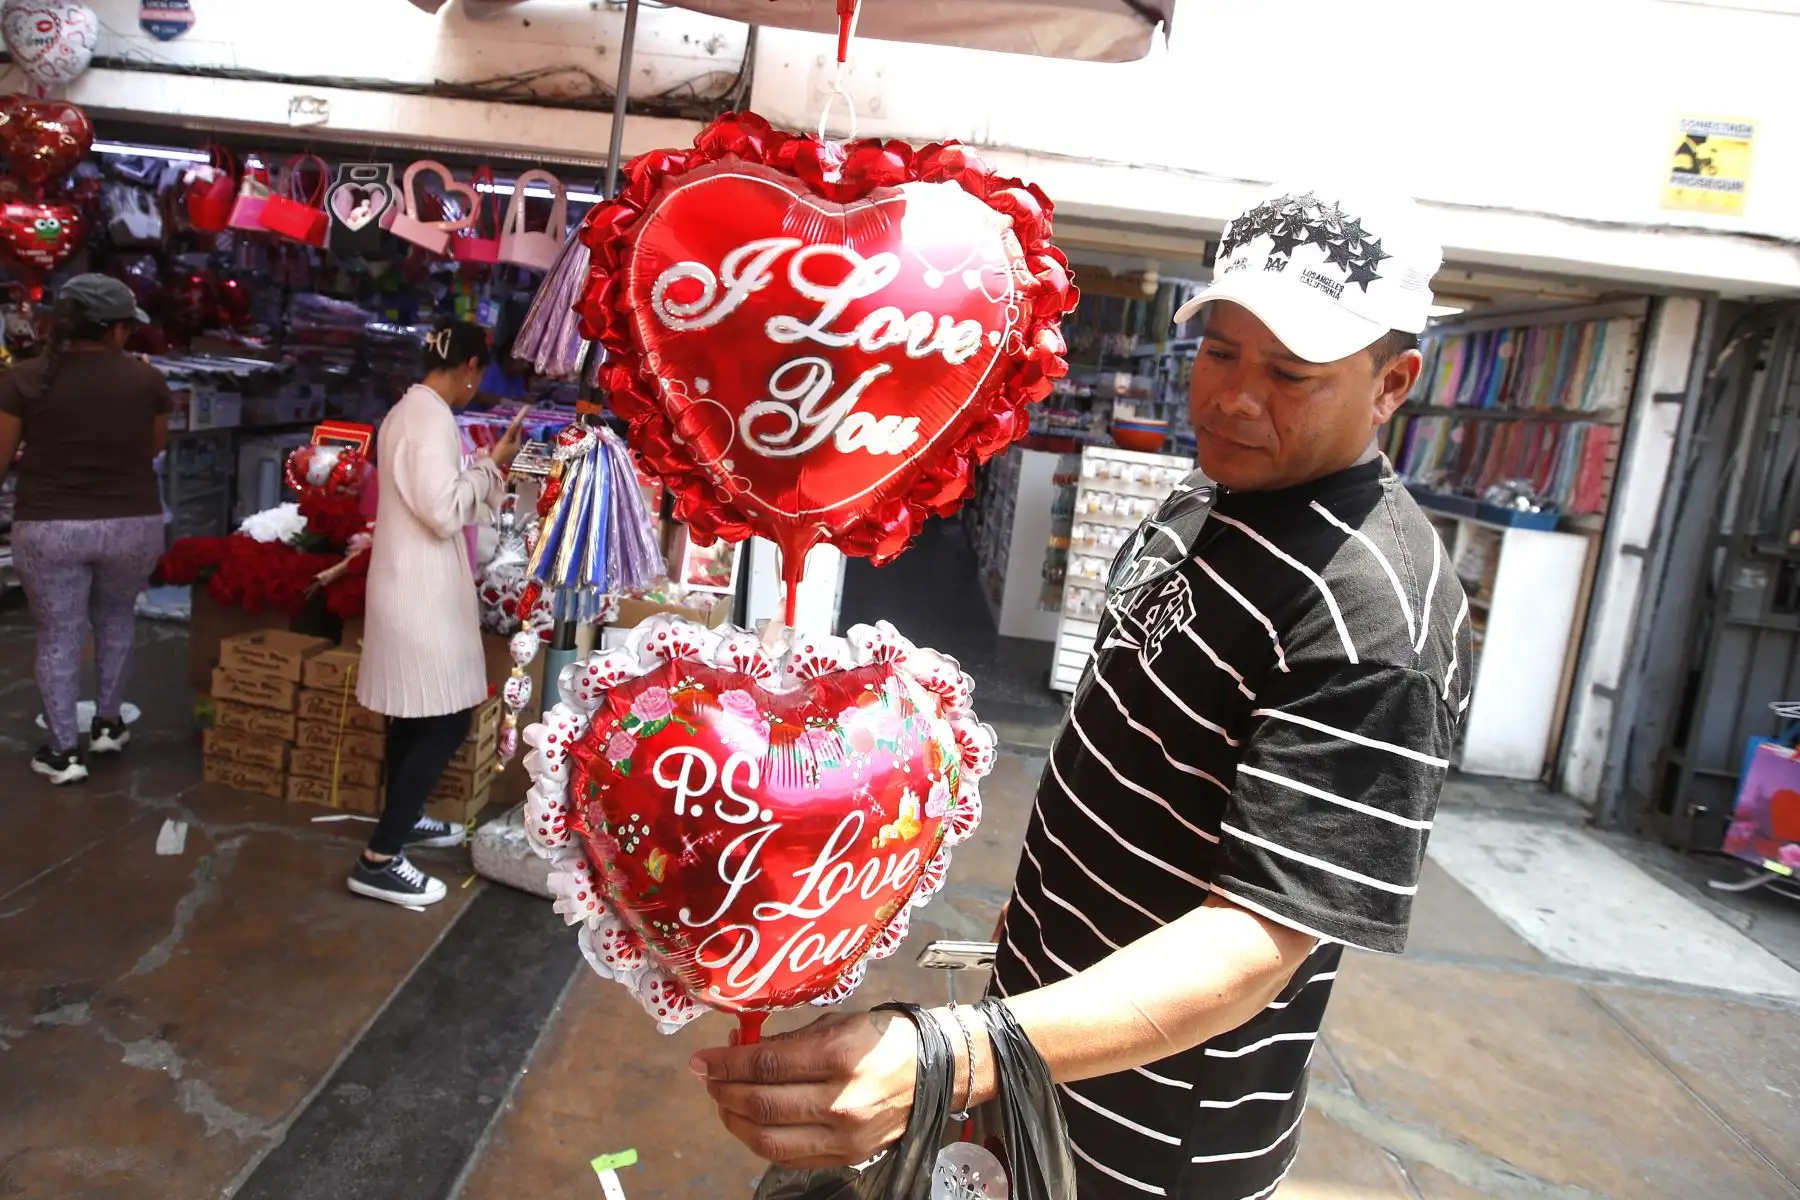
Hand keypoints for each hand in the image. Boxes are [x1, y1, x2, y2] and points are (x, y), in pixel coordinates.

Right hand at [487, 407, 529, 470]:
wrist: (494, 462)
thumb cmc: (500, 451)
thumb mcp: (504, 440)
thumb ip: (510, 432)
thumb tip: (516, 423)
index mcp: (517, 444)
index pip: (518, 433)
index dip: (518, 426)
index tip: (518, 420)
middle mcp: (516, 448)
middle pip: (516, 437)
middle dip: (515, 430)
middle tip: (513, 423)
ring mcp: (512, 451)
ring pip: (513, 440)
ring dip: (511, 434)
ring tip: (509, 428)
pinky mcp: (508, 453)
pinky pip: (510, 444)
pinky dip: (509, 439)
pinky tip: (505, 437)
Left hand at [689, 1011, 918, 1168]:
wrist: (936, 1071)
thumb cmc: (884, 1037)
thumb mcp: (837, 1022)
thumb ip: (789, 1040)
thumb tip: (741, 1048)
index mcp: (839, 1056)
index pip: (766, 1065)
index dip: (726, 1063)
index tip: (702, 1059)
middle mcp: (840, 1100)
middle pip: (762, 1105)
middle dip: (723, 1091)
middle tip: (707, 1078)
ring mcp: (844, 1135)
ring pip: (768, 1141)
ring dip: (734, 1121)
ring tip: (723, 1102)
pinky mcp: (847, 1156)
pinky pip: (789, 1157)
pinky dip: (760, 1141)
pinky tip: (750, 1122)